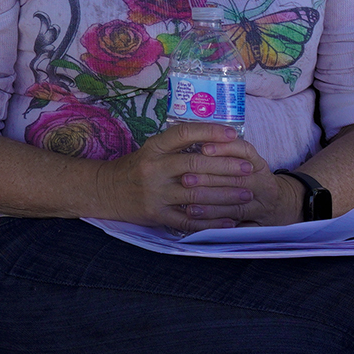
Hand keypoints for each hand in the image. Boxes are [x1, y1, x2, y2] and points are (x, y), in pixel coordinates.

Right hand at [114, 122, 264, 230]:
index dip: (210, 132)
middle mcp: (153, 168)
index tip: (233, 134)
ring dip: (225, 195)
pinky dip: (211, 221)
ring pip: (196, 195)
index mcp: (153, 147)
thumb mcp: (151, 150)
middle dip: (227, 167)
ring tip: (246, 194)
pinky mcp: (156, 214)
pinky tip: (229, 220)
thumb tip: (215, 141)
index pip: (184, 134)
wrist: (105, 191)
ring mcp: (155, 193)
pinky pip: (188, 220)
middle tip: (249, 169)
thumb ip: (177, 146)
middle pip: (195, 165)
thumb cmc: (135, 168)